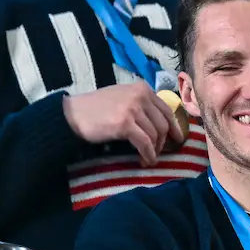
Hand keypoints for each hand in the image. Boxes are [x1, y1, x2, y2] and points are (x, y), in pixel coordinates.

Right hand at [62, 82, 179, 163]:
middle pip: (163, 123)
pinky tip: (144, 160)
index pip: (166, 109)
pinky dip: (147, 154)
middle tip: (158, 153)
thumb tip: (159, 124)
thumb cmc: (95, 108)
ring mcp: (133, 109)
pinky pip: (144, 143)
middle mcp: (140, 95)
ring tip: (148, 159)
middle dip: (163, 142)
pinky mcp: (125, 124)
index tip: (177, 139)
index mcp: (142, 88)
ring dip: (154, 150)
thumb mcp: (122, 98)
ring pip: (155, 134)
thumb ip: (140, 105)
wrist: (72, 114)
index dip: (174, 127)